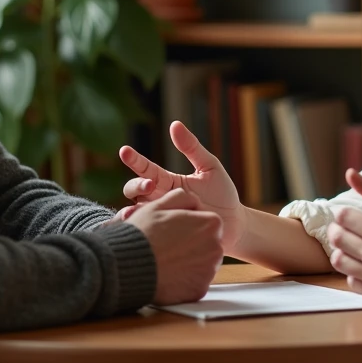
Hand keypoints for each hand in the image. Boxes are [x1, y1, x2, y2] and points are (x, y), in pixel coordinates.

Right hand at [119, 121, 246, 252]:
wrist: (235, 225)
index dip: (135, 160)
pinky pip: (149, 235)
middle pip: (133, 191)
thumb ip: (192, 147)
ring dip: (132, 211)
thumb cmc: (222, 194)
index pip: (146, 169)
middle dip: (136, 186)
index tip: (125, 151)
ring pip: (136, 214)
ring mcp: (163, 219)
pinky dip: (143, 232)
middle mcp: (160, 200)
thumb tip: (174, 124)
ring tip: (134, 211)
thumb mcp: (209, 167)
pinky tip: (145, 232)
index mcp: (168, 182)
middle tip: (149, 185)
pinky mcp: (167, 238)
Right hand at [126, 188, 223, 304]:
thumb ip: (183, 197)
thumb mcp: (161, 204)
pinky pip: (195, 282)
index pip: (207, 222)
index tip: (174, 229)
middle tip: (169, 245)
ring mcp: (209, 271)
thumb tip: (194, 202)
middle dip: (192, 243)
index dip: (189, 224)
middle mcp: (216, 248)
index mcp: (211, 224)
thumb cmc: (145, 232)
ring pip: (202, 263)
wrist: (128, 265)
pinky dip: (184, 279)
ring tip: (167, 259)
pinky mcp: (199, 290)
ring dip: (190, 261)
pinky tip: (169, 273)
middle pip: (208, 243)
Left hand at [327, 169, 361, 299]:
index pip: (342, 217)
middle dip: (339, 230)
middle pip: (336, 238)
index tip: (353, 215)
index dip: (345, 213)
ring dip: (342, 251)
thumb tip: (349, 173)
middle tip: (350, 229)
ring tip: (355, 245)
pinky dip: (354, 272)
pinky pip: (350, 281)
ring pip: (339, 261)